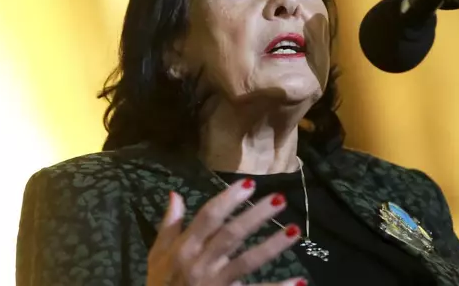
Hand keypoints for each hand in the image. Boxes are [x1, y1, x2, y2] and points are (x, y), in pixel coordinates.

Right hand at [147, 179, 304, 285]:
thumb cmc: (161, 283)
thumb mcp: (158, 255)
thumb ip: (169, 225)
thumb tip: (176, 194)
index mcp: (185, 248)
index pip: (208, 217)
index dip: (228, 199)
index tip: (249, 184)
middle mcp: (201, 263)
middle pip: (232, 235)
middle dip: (256, 216)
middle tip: (280, 199)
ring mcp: (216, 283)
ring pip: (247, 262)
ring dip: (272, 246)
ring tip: (295, 231)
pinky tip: (300, 281)